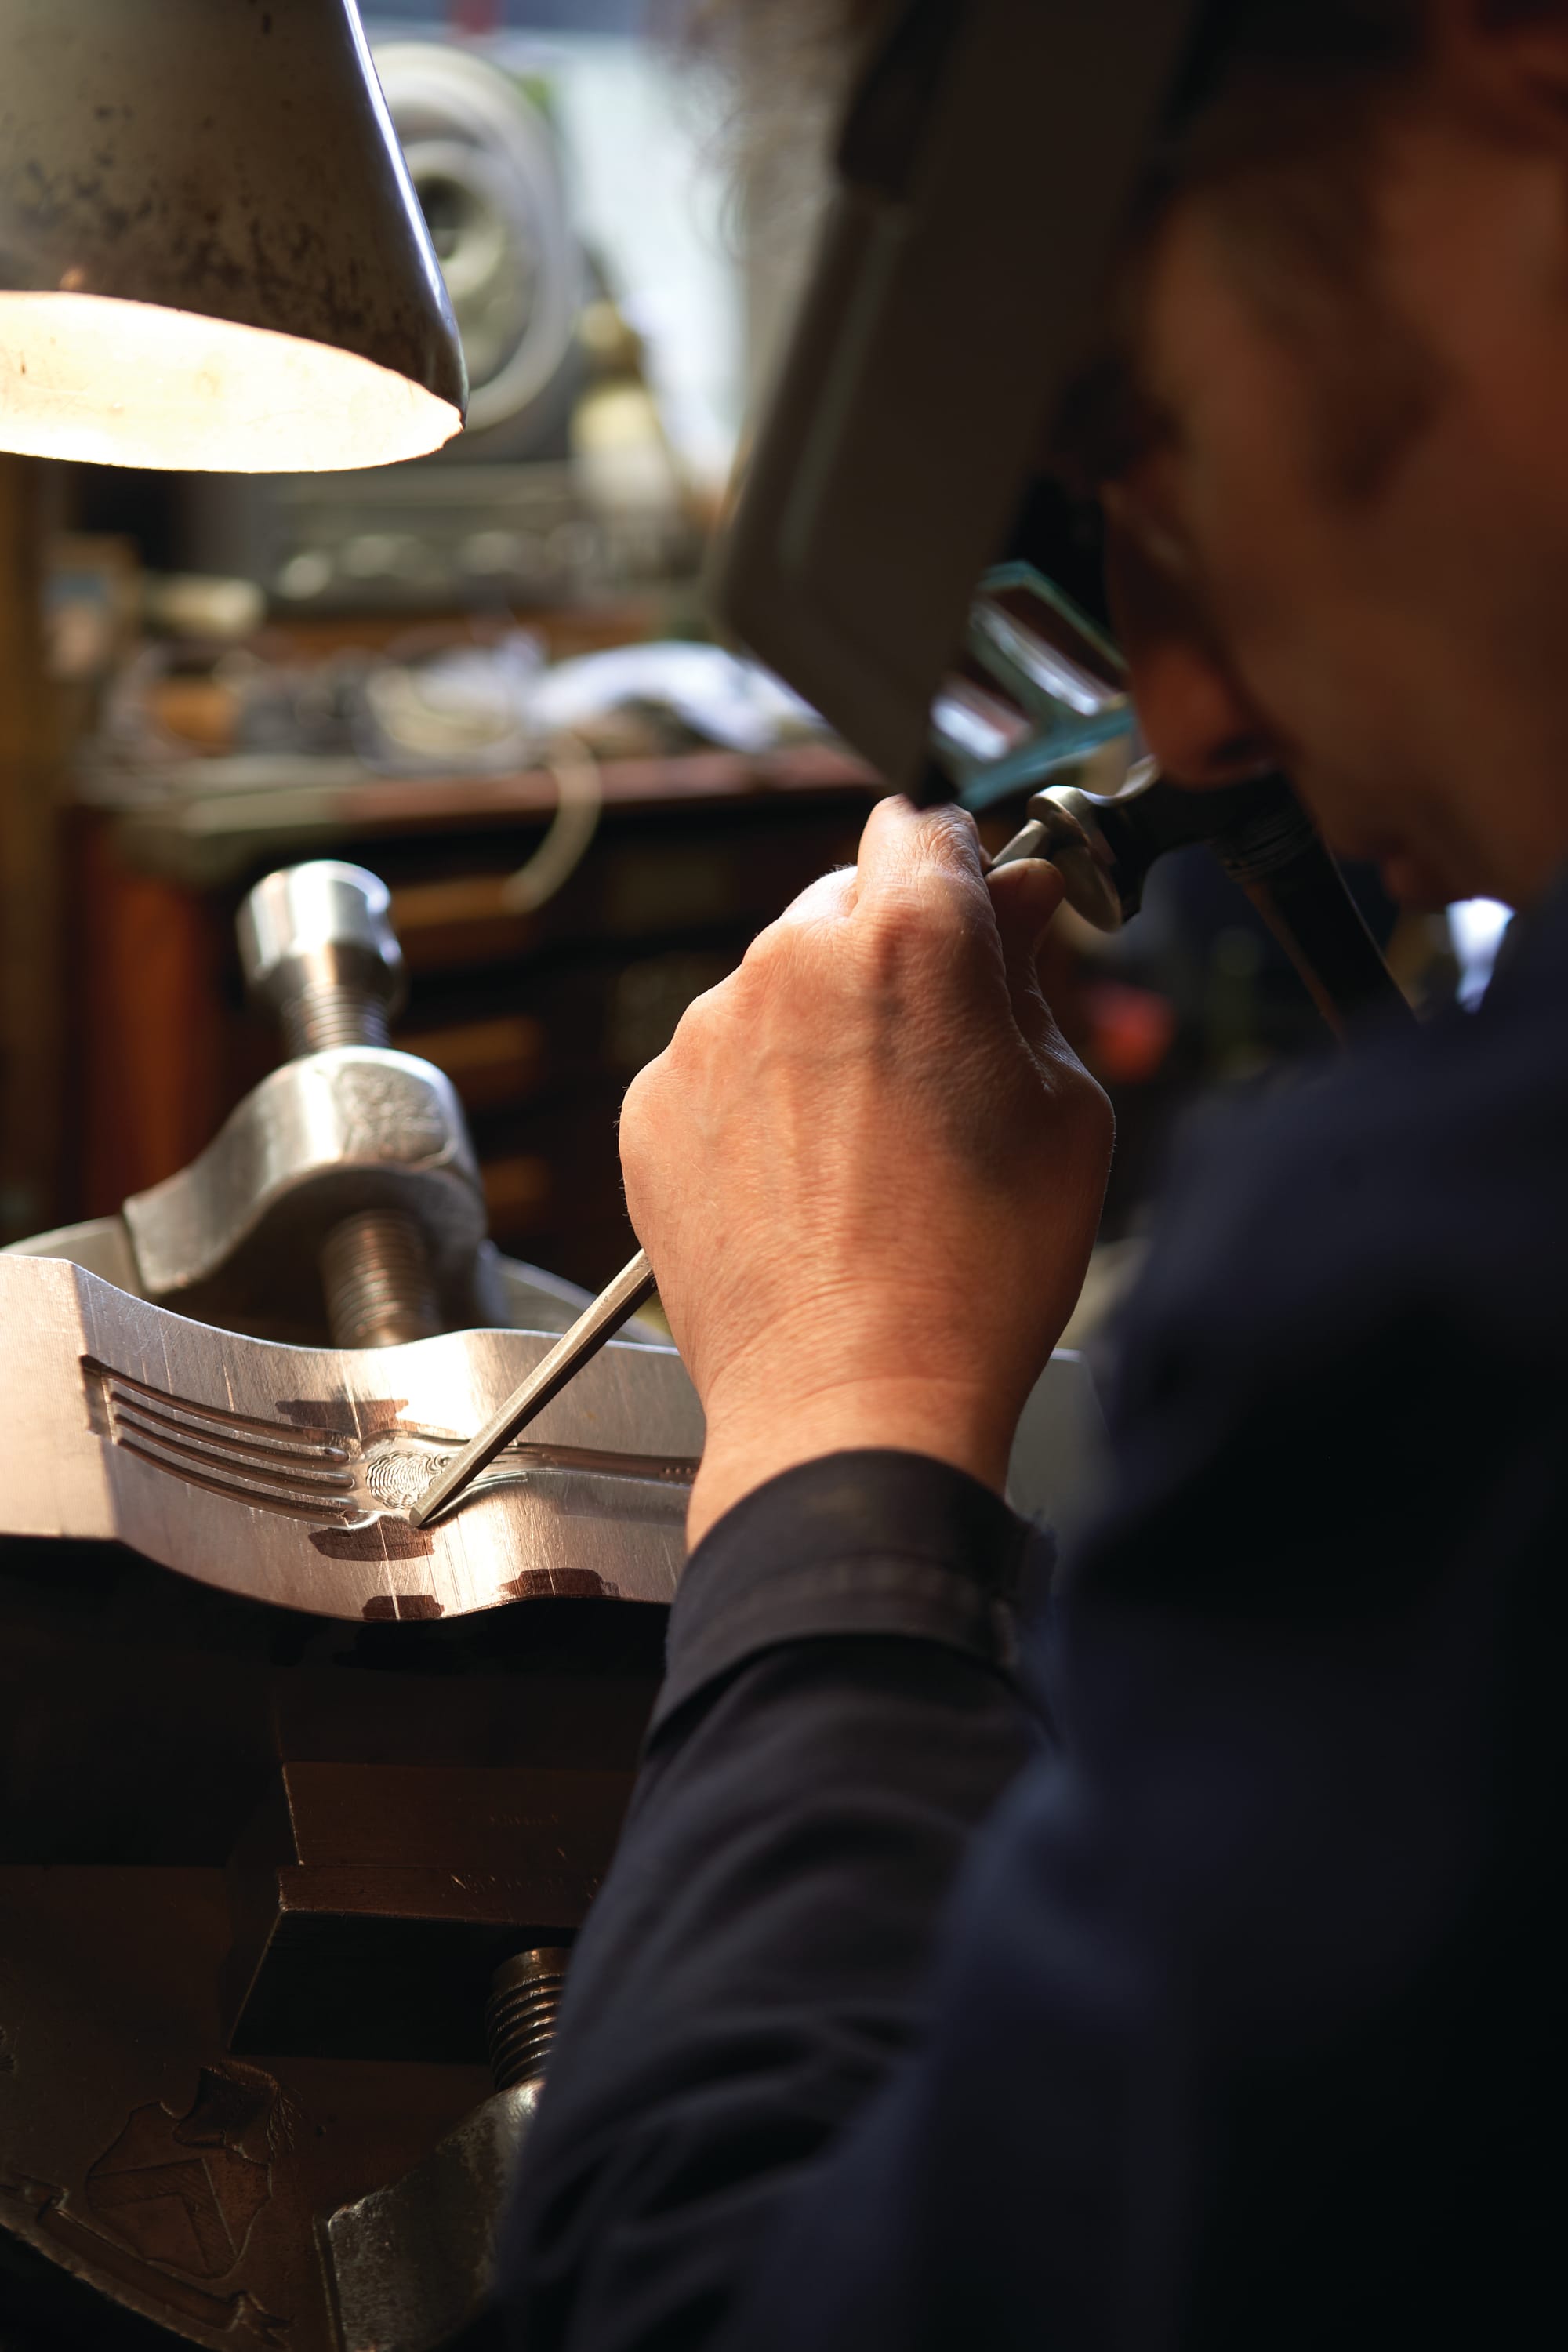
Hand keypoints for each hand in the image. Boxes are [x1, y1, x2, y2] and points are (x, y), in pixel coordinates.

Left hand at [620, 797, 1114, 1545]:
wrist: (852, 1397)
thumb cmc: (975, 1272)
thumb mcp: (1066, 1108)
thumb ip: (1035, 978)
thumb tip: (1020, 905)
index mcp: (909, 939)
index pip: (926, 829)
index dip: (962, 874)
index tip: (983, 919)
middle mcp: (791, 961)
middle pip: (845, 901)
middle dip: (892, 955)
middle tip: (938, 1059)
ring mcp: (707, 1033)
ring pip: (777, 985)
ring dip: (821, 1028)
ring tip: (870, 1150)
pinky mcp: (653, 1104)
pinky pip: (718, 1063)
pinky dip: (757, 1097)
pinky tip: (807, 1182)